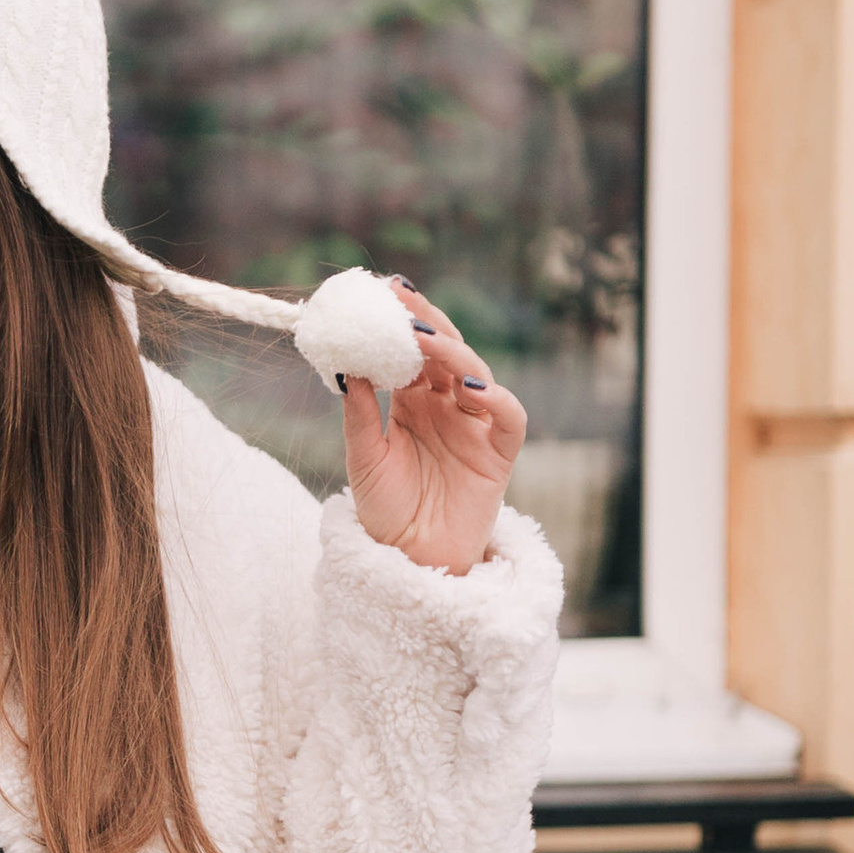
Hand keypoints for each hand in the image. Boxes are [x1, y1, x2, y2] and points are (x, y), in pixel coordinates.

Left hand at [339, 283, 525, 577]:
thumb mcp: (364, 457)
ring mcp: (475, 425)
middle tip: (402, 298)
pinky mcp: (499, 452)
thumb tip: (345, 366)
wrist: (409, 560)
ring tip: (425, 341)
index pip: (411, 351)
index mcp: (412, 401)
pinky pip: (508, 418)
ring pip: (475, 373)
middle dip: (426, 322)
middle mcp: (446, 406)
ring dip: (453, 353)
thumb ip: (359, 413)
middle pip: (445, 352)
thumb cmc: (384, 510)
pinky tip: (471, 388)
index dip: (400, 322)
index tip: (380, 292)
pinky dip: (496, 398)